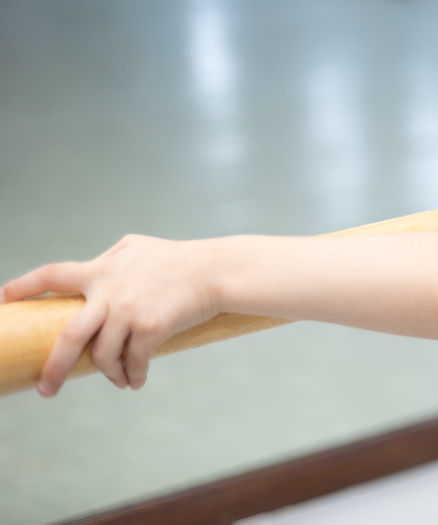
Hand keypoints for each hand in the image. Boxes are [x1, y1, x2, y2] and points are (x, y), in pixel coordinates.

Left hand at [0, 235, 219, 396]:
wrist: (215, 271)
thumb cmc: (178, 259)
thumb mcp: (136, 250)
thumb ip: (108, 263)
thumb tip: (90, 278)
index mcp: (102, 270)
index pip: (52, 275)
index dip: (23, 287)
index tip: (1, 300)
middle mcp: (110, 291)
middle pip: (69, 335)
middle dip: (53, 367)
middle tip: (45, 389)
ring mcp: (129, 311)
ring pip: (103, 356)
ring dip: (108, 374)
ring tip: (117, 380)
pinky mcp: (151, 328)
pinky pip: (135, 362)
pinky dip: (134, 375)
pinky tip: (136, 381)